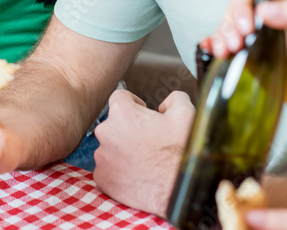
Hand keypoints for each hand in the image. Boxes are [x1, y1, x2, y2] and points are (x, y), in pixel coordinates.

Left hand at [92, 89, 194, 216]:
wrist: (176, 190)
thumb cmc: (180, 151)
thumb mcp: (185, 114)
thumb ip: (174, 97)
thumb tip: (165, 104)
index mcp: (122, 112)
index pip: (120, 97)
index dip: (134, 103)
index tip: (143, 114)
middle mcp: (106, 132)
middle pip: (114, 123)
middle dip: (128, 128)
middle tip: (148, 140)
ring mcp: (102, 157)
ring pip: (110, 147)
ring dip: (123, 150)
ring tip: (143, 160)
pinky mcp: (102, 178)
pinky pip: (107, 169)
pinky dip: (119, 170)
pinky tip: (136, 174)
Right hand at [201, 0, 286, 120]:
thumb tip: (264, 8)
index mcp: (278, 3)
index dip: (242, 5)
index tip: (247, 26)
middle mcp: (262, 17)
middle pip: (232, 9)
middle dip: (229, 26)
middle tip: (237, 44)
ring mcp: (252, 37)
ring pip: (225, 27)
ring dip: (220, 36)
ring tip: (226, 52)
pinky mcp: (244, 55)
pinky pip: (221, 44)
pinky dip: (212, 45)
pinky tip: (211, 49)